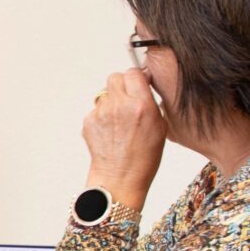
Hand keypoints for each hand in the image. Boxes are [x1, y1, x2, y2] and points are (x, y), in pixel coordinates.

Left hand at [84, 69, 166, 211]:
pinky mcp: (89, 121)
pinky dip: (103, 115)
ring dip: (112, 101)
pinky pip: (97, 109)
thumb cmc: (143, 157)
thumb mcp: (160, 126)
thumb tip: (144, 85)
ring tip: (119, 120)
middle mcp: (120, 105)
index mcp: (141, 105)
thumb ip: (150, 102)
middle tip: (127, 99)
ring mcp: (102, 113)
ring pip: (105, 93)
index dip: (136, 78)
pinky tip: (111, 131)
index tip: (138, 84)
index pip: (133, 73)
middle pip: (116, 77)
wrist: (120, 178)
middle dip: (122, 85)